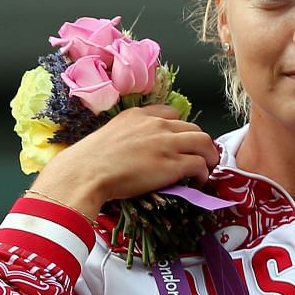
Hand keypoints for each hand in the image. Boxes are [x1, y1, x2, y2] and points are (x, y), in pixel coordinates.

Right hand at [28, 105, 220, 219]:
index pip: (172, 113)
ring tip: (206, 169)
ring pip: (204, 143)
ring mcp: (166, 143)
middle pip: (194, 128)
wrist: (85, 173)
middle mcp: (156, 125)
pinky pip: (201, 164)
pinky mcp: (172, 164)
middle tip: (199, 158)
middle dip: (200, 143)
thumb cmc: (89, 160)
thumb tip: (139, 149)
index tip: (181, 142)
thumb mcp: (110, 134)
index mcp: (138, 115)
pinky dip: (204, 173)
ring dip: (209, 157)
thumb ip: (129, 134)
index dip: (181, 129)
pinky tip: (197, 181)